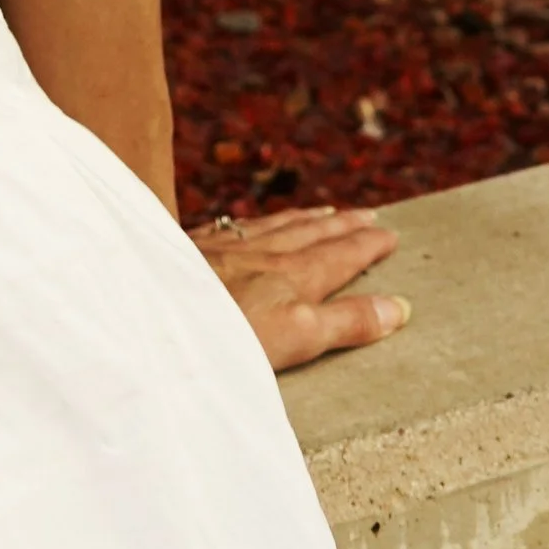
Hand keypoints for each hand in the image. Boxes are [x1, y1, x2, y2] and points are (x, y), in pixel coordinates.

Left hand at [193, 203, 407, 372]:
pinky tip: (245, 223)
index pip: (340, 255)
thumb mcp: (300, 336)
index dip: (367, 245)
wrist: (151, 311)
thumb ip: (347, 322)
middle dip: (342, 224)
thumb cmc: (229, 333)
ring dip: (303, 219)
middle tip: (367, 214)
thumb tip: (398, 307)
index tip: (390, 234)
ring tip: (322, 212)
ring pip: (273, 226)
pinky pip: (234, 227)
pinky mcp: (191, 250)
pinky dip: (254, 223)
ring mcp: (225, 247)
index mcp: (292, 276)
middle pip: (310, 233)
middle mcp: (262, 254)